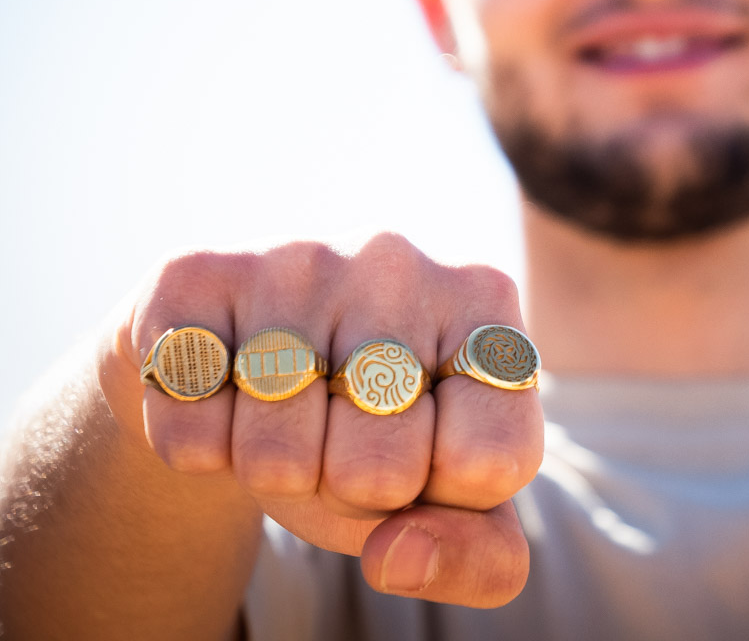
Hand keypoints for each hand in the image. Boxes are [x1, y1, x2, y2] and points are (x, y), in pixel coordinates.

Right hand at [103, 232, 542, 605]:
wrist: (243, 361)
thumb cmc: (373, 432)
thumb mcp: (451, 497)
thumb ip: (479, 556)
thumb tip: (400, 556)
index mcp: (485, 302)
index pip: (491, 462)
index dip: (445, 493)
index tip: (428, 452)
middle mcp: (398, 261)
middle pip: (382, 472)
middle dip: (355, 490)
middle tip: (342, 439)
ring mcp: (293, 260)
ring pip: (276, 459)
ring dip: (276, 475)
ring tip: (288, 421)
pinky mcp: (195, 278)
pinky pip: (190, 436)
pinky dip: (202, 452)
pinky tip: (226, 399)